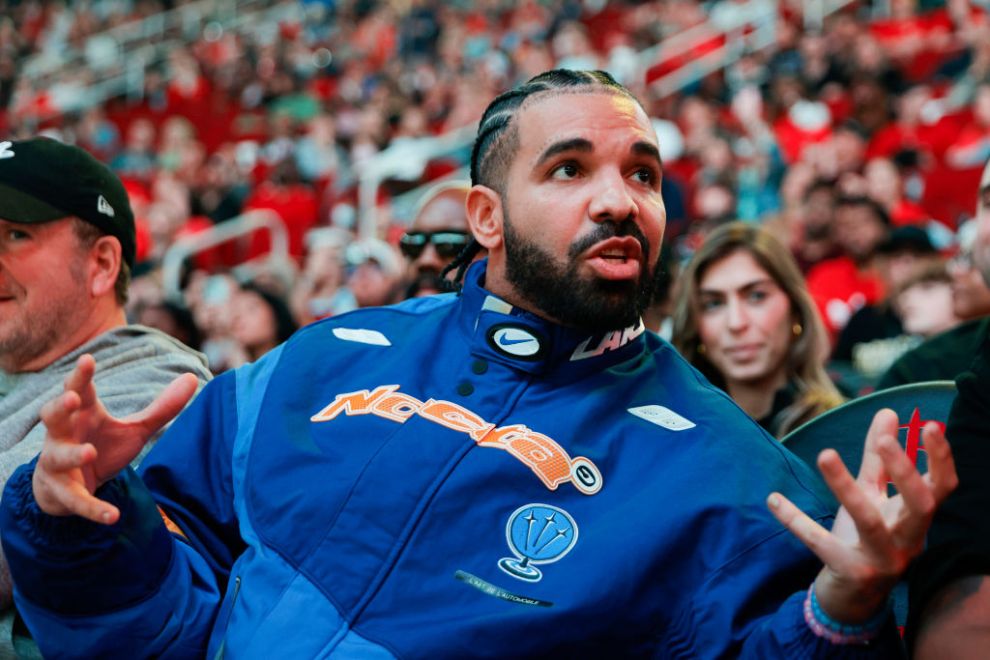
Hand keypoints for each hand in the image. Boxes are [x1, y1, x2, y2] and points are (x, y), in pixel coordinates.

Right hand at [32, 354, 198, 524]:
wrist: (69, 487)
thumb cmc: (101, 445)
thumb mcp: (135, 428)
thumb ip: (162, 408)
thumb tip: (193, 378)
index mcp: (83, 415)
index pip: (78, 390)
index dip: (81, 376)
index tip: (88, 359)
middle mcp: (64, 435)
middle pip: (53, 416)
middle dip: (59, 406)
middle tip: (71, 397)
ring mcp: (59, 464)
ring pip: (57, 456)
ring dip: (71, 454)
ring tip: (88, 451)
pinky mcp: (64, 493)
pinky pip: (76, 501)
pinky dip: (93, 508)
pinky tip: (112, 516)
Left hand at [769, 408, 957, 622]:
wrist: (851, 597)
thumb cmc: (865, 538)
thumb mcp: (872, 496)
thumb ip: (878, 458)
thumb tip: (887, 413)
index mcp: (915, 519)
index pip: (942, 488)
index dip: (941, 459)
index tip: (931, 426)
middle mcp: (907, 540)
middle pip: (920, 506)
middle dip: (905, 472)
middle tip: (886, 441)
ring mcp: (881, 560)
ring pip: (869, 522)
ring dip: (846, 487)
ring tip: (824, 453)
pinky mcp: (849, 572)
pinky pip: (821, 543)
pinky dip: (797, 520)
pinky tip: (774, 500)